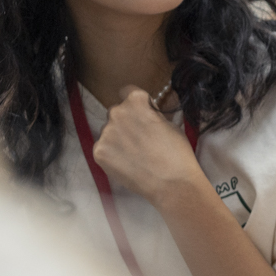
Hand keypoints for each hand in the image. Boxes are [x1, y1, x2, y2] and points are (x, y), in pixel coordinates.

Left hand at [93, 87, 203, 206]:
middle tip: (140, 139)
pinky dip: (113, 154)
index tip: (142, 114)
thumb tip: (146, 114)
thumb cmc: (177, 152)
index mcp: (136, 101)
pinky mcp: (98, 152)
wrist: (172, 183)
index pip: (128, 92)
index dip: (137, 104)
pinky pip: (103, 148)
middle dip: (126, 121)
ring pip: (109, 131)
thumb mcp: (171, 124)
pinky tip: (127, 164)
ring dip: (118, 139)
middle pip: (117, 112)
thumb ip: (153, 114)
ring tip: (135, 155)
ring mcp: (105, 133)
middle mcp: (116, 112)